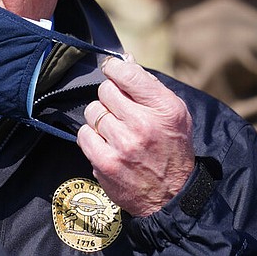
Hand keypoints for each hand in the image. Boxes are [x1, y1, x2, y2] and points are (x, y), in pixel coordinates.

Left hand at [76, 54, 194, 216]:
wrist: (172, 196)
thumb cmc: (171, 148)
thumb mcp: (173, 113)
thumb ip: (148, 85)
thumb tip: (124, 59)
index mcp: (164, 108)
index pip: (128, 74)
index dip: (114, 68)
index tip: (111, 70)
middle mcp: (144, 124)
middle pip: (105, 90)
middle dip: (109, 97)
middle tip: (119, 110)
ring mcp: (123, 144)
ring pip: (92, 111)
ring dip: (100, 118)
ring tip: (115, 130)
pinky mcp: (105, 162)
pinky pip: (83, 134)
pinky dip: (91, 137)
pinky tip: (105, 144)